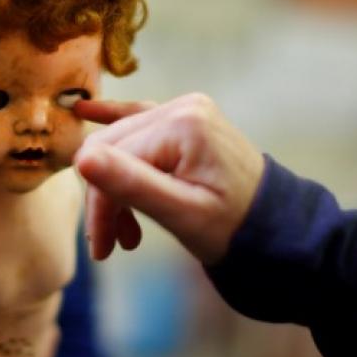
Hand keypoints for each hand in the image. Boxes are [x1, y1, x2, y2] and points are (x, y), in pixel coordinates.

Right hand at [73, 93, 263, 264]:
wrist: (275, 228)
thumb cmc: (232, 228)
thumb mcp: (180, 215)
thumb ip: (131, 185)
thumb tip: (81, 160)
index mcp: (182, 125)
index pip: (112, 159)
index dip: (101, 207)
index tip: (104, 249)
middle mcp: (183, 107)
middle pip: (111, 148)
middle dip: (106, 200)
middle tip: (112, 245)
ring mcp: (185, 109)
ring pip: (120, 143)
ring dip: (115, 188)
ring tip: (127, 234)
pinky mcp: (185, 118)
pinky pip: (138, 116)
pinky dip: (112, 120)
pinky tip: (83, 112)